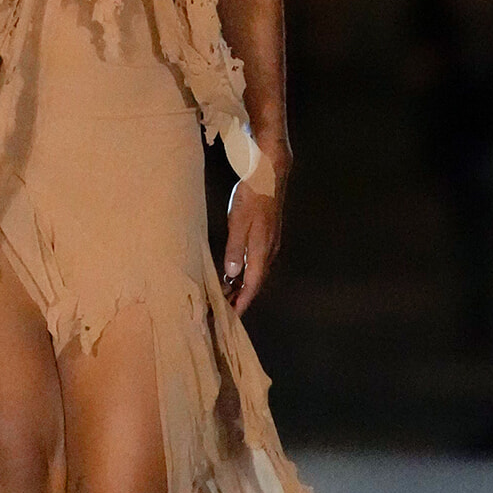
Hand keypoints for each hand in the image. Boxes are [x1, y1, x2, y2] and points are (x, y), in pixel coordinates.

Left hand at [221, 170, 287, 315]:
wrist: (270, 175)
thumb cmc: (253, 196)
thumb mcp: (239, 222)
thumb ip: (235, 249)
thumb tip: (231, 274)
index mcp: (262, 250)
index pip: (252, 285)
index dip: (242, 303)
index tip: (231, 317)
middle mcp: (269, 251)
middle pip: (254, 282)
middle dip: (240, 298)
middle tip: (223, 310)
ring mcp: (269, 243)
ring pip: (255, 272)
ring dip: (241, 285)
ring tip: (224, 295)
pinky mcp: (267, 236)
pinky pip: (255, 261)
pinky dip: (244, 271)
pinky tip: (233, 272)